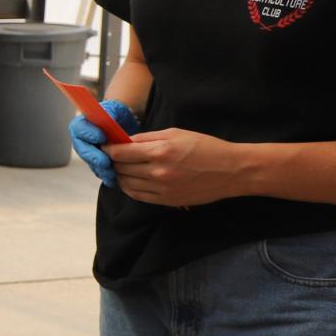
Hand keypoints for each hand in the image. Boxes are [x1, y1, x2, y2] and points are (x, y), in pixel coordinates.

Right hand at [69, 100, 138, 186]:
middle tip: (105, 162)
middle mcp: (80, 140)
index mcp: (81, 124)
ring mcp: (87, 152)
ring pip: (91, 163)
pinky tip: (113, 180)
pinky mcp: (95, 162)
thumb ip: (109, 113)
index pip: (80, 129)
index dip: (89, 134)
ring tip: (111, 175)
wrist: (122, 125)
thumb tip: (108, 118)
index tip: (102, 137)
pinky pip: (98, 170)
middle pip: (83, 150)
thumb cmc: (116, 115)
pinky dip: (105, 175)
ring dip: (100, 170)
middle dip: (94, 158)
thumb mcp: (113, 110)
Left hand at [106, 128, 248, 207]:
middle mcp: (159, 172)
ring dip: (120, 175)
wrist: (232, 171)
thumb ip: (146, 138)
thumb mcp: (175, 134)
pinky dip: (130, 188)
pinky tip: (131, 180)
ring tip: (121, 168)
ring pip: (127, 184)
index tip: (104, 146)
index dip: (108, 149)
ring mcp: (162, 189)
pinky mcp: (167, 201)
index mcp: (160, 152)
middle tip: (111, 156)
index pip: (120, 153)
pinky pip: (138, 196)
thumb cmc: (205, 147)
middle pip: (121, 169)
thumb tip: (123, 141)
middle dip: (113, 161)